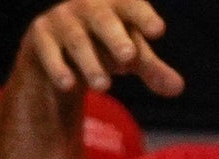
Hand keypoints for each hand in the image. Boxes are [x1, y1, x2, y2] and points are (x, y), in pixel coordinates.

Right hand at [20, 0, 183, 96]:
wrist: (56, 45)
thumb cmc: (102, 46)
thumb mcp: (128, 57)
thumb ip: (152, 70)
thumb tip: (178, 89)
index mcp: (116, 2)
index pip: (132, 6)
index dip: (144, 17)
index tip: (158, 32)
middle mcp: (88, 4)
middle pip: (104, 20)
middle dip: (116, 38)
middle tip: (128, 58)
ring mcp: (62, 18)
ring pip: (78, 40)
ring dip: (91, 64)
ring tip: (104, 87)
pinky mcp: (40, 34)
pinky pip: (49, 51)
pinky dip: (58, 68)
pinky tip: (68, 85)